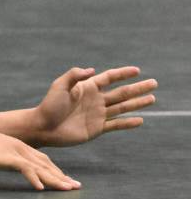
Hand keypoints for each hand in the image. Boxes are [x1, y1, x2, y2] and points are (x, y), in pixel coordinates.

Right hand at [0, 123, 81, 190]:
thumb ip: (3, 157)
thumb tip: (7, 164)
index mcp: (19, 146)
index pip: (42, 160)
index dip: (55, 170)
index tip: (66, 180)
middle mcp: (21, 148)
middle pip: (46, 164)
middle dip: (62, 176)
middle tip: (76, 187)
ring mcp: (15, 152)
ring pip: (40, 168)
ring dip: (55, 179)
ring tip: (67, 189)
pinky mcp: (7, 157)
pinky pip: (25, 169)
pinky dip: (34, 178)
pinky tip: (40, 188)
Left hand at [33, 66, 156, 146]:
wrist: (43, 127)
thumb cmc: (49, 105)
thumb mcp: (59, 86)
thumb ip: (74, 76)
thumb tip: (92, 70)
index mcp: (87, 87)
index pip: (109, 78)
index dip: (123, 73)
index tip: (137, 70)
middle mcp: (95, 99)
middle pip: (121, 92)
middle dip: (137, 88)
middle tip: (154, 83)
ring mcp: (97, 114)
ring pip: (122, 107)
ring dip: (138, 103)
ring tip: (152, 98)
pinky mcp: (97, 128)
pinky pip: (116, 125)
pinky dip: (128, 123)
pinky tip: (140, 120)